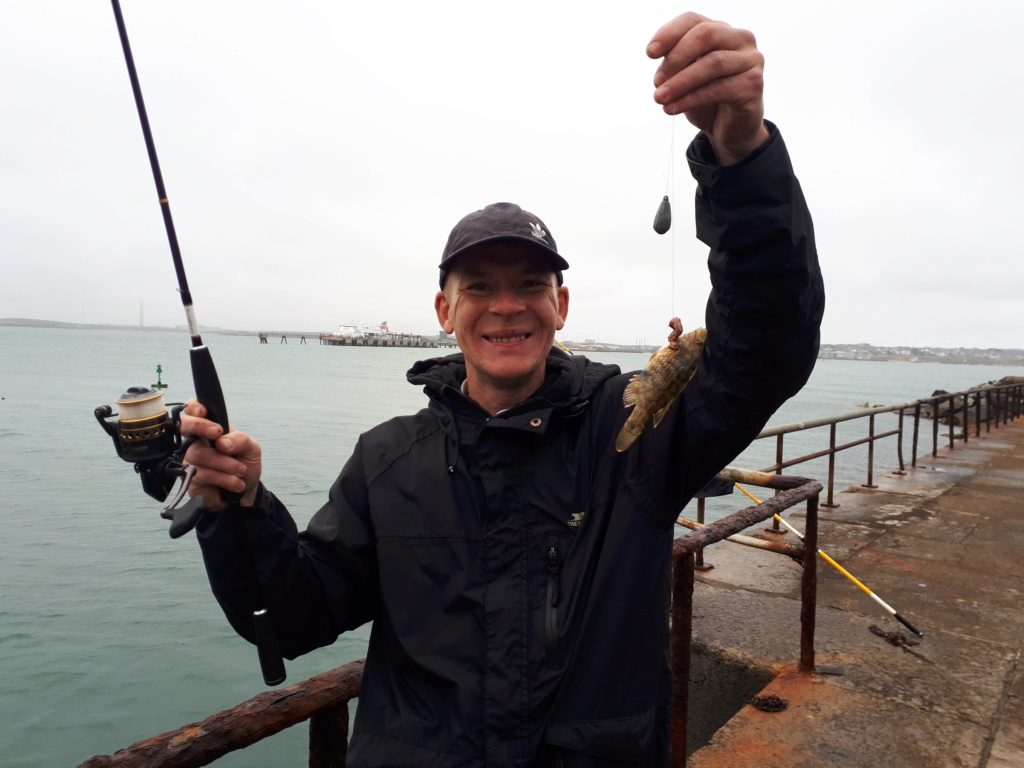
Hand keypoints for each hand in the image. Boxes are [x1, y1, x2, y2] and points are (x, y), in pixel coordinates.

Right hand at [179, 398, 262, 509]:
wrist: (245, 492)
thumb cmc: (244, 465)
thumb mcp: (251, 449)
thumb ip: (241, 440)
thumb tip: (223, 442)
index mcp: (211, 428)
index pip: (194, 410)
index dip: (194, 407)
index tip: (203, 411)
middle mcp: (197, 441)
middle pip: (185, 426)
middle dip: (200, 426)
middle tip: (218, 433)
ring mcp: (191, 459)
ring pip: (199, 453)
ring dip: (225, 462)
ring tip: (241, 470)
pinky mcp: (189, 477)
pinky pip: (201, 473)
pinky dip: (224, 478)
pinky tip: (236, 483)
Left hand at [647, 12, 769, 164]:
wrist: (728, 129)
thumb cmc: (706, 98)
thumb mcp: (685, 76)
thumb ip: (674, 61)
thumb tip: (656, 52)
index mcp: (721, 30)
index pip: (693, 20)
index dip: (669, 33)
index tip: (649, 53)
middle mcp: (740, 39)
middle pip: (705, 35)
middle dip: (676, 58)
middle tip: (656, 82)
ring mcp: (751, 60)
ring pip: (712, 63)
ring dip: (681, 82)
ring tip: (660, 98)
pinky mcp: (754, 84)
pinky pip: (719, 89)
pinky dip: (691, 99)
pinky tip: (673, 108)